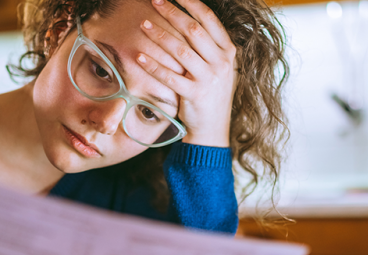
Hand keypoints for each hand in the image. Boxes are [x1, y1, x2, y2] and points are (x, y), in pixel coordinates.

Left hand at [137, 0, 236, 146]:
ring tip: (143, 24)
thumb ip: (209, 47)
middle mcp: (222, 63)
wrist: (213, 128)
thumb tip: (187, 19)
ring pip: (181, 51)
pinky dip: (154, 66)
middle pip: (194, 30)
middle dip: (172, 12)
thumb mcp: (219, 68)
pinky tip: (139, 56)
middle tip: (154, 0)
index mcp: (228, 52)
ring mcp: (210, 80)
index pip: (209, 19)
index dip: (190, 2)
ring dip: (160, 35)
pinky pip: (170, 77)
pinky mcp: (195, 95)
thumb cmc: (211, 95)